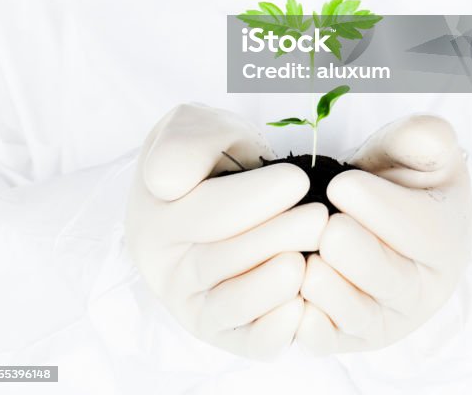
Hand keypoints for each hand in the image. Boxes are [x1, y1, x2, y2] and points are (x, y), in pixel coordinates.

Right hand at [125, 103, 326, 359]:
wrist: (219, 186)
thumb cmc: (210, 156)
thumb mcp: (193, 130)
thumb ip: (182, 146)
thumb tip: (169, 183)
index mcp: (153, 216)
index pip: (202, 213)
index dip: (253, 199)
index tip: (297, 179)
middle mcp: (165, 267)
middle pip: (218, 260)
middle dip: (275, 238)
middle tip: (319, 218)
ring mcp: (192, 304)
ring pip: (230, 305)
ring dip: (272, 286)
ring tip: (307, 261)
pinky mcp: (225, 331)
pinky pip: (246, 342)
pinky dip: (271, 333)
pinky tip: (301, 310)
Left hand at [296, 114, 471, 353]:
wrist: (371, 216)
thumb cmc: (397, 181)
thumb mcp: (419, 149)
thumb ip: (426, 136)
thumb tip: (428, 138)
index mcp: (448, 243)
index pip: (418, 230)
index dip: (374, 205)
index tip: (341, 184)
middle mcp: (423, 293)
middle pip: (384, 277)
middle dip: (343, 243)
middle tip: (322, 221)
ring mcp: (385, 322)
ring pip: (351, 313)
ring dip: (319, 278)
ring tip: (305, 250)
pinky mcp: (345, 339)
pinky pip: (321, 338)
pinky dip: (297, 313)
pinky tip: (287, 281)